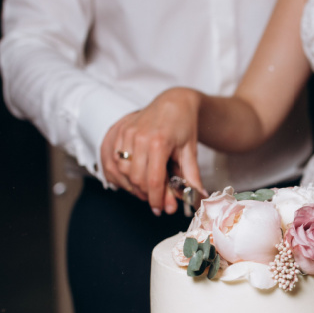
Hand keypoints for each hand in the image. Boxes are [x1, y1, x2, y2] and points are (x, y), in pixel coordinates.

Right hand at [100, 88, 204, 214]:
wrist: (173, 102)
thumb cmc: (183, 125)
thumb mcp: (190, 151)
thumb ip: (192, 177)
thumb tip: (199, 197)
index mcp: (158, 142)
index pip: (152, 180)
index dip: (156, 199)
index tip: (161, 210)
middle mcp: (138, 137)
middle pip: (136, 179)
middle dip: (147, 194)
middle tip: (157, 201)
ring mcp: (126, 133)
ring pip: (123, 171)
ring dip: (134, 185)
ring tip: (147, 189)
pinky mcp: (119, 132)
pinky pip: (114, 160)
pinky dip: (123, 173)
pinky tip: (135, 177)